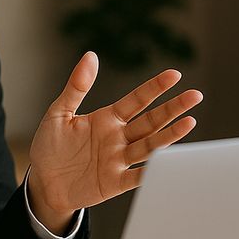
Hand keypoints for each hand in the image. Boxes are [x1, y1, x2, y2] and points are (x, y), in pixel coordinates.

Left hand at [26, 52, 202, 232]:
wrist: (43, 182)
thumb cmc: (50, 146)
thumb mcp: (59, 112)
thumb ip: (76, 87)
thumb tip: (90, 55)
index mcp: (107, 118)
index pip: (136, 100)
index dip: (154, 88)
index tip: (175, 74)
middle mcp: (118, 138)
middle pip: (150, 121)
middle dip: (173, 109)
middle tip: (196, 95)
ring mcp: (118, 160)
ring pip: (149, 146)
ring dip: (169, 136)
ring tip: (189, 122)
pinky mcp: (114, 183)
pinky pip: (136, 177)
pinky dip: (151, 172)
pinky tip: (167, 163)